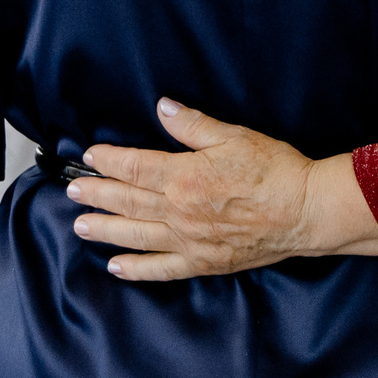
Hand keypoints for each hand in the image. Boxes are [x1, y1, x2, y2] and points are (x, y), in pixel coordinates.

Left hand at [66, 99, 341, 281]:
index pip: (135, 168)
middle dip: (97, 195)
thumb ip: (193, 125)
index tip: (90, 157)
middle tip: (73, 192)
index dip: (109, 161)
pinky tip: (117, 267)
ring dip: (105, 230)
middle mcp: (180, 212)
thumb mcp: (234, 136)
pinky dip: (136, 269)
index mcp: (185, 177)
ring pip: (136, 235)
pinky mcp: (203, 261)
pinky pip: (161, 269)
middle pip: (128, 202)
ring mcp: (189, 240)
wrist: (305, 210)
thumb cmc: (274, 170)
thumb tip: (163, 109)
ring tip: (80, 226)